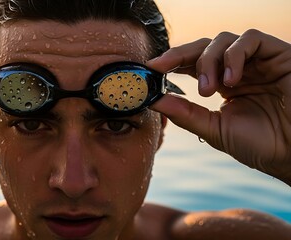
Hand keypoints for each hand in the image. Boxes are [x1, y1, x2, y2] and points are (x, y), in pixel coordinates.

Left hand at [147, 30, 290, 184]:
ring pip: (223, 39)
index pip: (192, 64)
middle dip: (179, 55)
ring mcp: (257, 61)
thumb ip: (185, 113)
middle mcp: (238, 69)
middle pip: (202, 47)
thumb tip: (153, 100)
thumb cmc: (259, 144)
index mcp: (222, 84)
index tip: (148, 70)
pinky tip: (230, 80)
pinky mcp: (278, 54)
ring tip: (207, 89)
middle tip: (161, 68)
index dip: (170, 62)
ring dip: (208, 60)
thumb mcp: (213, 128)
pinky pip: (250, 39)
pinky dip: (234, 55)